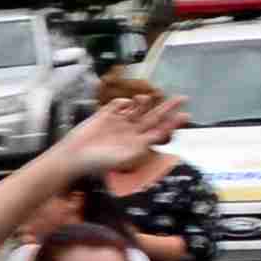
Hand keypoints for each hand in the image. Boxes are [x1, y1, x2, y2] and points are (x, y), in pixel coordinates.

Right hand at [54, 87, 184, 177]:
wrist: (75, 156)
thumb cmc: (99, 162)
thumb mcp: (127, 157)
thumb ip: (144, 145)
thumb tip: (160, 134)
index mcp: (137, 143)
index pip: (159, 131)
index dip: (172, 123)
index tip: (186, 116)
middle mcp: (130, 132)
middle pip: (154, 117)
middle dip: (167, 108)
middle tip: (183, 98)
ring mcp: (118, 122)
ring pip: (137, 108)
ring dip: (144, 102)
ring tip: (146, 98)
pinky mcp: (105, 115)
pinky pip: (119, 104)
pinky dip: (124, 101)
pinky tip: (126, 103)